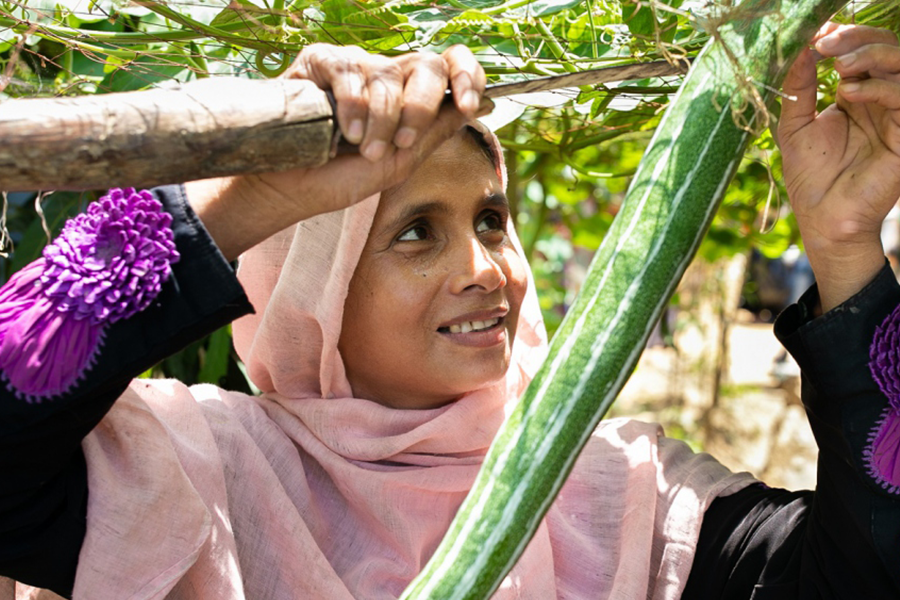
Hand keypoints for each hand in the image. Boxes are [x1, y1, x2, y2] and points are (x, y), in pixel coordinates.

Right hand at [186, 44, 489, 260]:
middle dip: (421, 107)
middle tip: (403, 141)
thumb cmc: (343, 178)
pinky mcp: (321, 62)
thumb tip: (470, 108)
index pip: (450, 67)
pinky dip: (354, 105)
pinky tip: (346, 131)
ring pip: (388, 75)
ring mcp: (356, 68)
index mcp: (411, 97)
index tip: (470, 104)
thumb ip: (433, 133)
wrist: (294, 189)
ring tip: (363, 150)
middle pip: (427, 66)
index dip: (467, 76)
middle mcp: (387, 77)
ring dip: (381, 120)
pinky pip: (350, 71)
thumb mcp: (399, 162)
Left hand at [779, 23, 899, 311]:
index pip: (862, 51)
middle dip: (858, 39)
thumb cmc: (809, 178)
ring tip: (839, 65)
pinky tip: (850, 92)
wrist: (823, 220)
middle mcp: (881, 101)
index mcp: (857, 95)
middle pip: (887, 50)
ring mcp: (897, 116)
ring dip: (871, 56)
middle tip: (827, 43)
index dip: (844, 36)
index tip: (816, 34)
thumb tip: (801, 46)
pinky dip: (880, 87)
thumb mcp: (794, 125)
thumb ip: (798, 87)